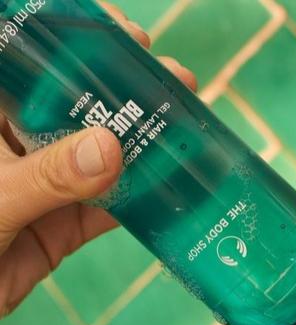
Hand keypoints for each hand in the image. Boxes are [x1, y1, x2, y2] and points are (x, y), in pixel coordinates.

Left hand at [0, 2, 195, 316]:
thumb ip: (46, 178)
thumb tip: (110, 148)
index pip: (28, 63)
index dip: (72, 41)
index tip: (118, 35)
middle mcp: (18, 147)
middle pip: (74, 104)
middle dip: (121, 88)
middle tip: (165, 75)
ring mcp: (47, 185)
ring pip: (99, 154)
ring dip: (142, 140)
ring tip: (183, 116)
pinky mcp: (66, 224)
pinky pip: (109, 205)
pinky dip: (141, 196)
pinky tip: (173, 180)